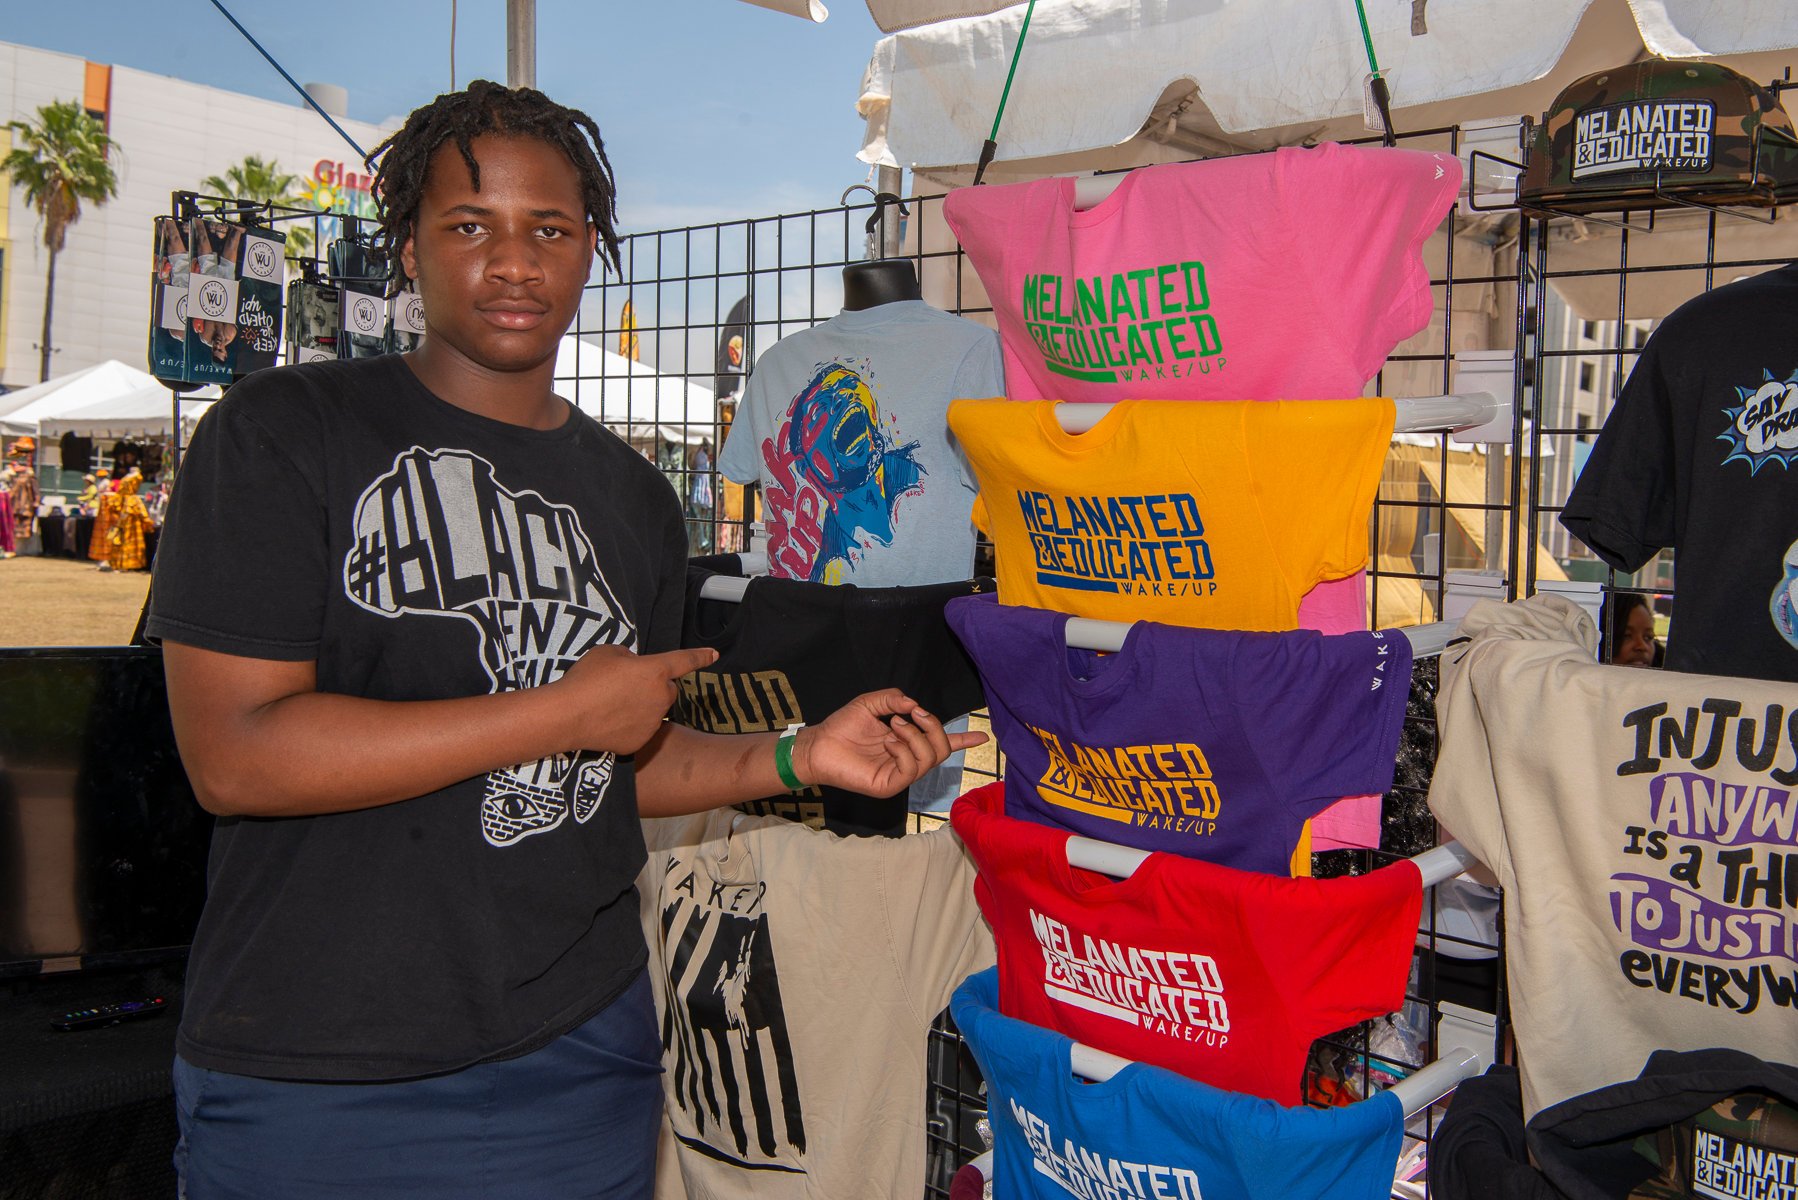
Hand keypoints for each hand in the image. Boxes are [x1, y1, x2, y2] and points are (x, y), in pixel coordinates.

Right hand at [555, 644, 717, 755]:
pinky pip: (641, 730)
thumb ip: (629, 658)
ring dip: (642, 706)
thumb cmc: (587, 678)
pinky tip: (609, 722)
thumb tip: (633, 667)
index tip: (714, 655)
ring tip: (612, 705)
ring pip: (655, 711)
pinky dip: (631, 726)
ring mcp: (653, 722)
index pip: (685, 661)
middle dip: (654, 687)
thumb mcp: (608, 653)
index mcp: (656, 670)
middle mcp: (661, 697)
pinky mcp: (641, 741)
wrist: (568, 715)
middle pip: (668, 689)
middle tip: (627, 686)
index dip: (701, 657)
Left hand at [790, 690, 987, 797]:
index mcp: (907, 742)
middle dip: (935, 727)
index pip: (941, 744)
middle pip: (942, 749)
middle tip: (913, 714)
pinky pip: (911, 769)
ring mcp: (899, 775)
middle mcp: (907, 760)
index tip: (983, 736)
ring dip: (915, 735)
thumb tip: (916, 706)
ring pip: (930, 758)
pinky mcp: (889, 785)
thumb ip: (895, 699)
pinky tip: (887, 741)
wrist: (819, 744)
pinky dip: (903, 749)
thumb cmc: (843, 726)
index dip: (963, 739)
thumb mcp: (872, 703)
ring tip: (892, 725)